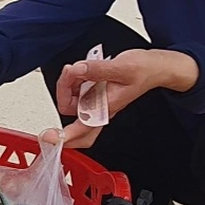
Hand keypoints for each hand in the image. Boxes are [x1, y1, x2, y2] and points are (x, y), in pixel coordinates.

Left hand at [51, 48, 196, 147]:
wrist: (155, 67)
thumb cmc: (144, 70)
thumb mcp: (121, 67)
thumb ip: (96, 70)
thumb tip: (77, 70)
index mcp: (106, 108)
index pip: (82, 128)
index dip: (64, 136)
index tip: (49, 137)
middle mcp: (99, 108)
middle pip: (69, 112)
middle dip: (64, 92)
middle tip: (71, 73)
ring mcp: (95, 101)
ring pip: (70, 99)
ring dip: (69, 82)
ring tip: (80, 67)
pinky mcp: (94, 92)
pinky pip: (75, 89)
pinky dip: (74, 78)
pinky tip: (83, 69)